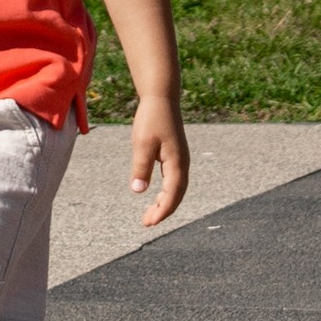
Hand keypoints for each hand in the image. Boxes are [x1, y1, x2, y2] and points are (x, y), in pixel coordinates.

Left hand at [130, 98, 189, 227]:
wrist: (161, 98)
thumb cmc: (151, 118)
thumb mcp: (142, 143)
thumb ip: (141, 167)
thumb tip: (138, 191)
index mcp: (176, 163)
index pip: (172, 194)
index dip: (162, 211)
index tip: (149, 223)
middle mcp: (182, 163)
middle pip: (176, 194)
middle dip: (163, 211)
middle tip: (146, 223)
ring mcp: (179, 159)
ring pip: (175, 189)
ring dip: (164, 203)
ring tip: (149, 214)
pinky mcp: (174, 155)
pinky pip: (172, 180)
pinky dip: (165, 192)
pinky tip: (154, 196)